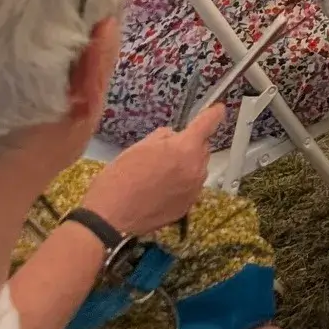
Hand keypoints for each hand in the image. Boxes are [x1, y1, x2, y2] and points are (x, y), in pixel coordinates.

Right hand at [83, 103, 221, 238]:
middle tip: (164, 154)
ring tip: (159, 176)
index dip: (213, 113)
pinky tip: (160, 192)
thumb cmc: (119, 179)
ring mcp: (194, 189)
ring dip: (186, 166)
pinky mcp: (187, 207)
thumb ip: (162, 138)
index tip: (219, 109)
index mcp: (185, 148)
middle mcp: (196, 168)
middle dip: (189, 146)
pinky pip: (190, 188)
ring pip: (197, 168)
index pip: (208, 123)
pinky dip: (181, 185)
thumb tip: (173, 137)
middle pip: (201, 148)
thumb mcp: (138, 148)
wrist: (109, 219)